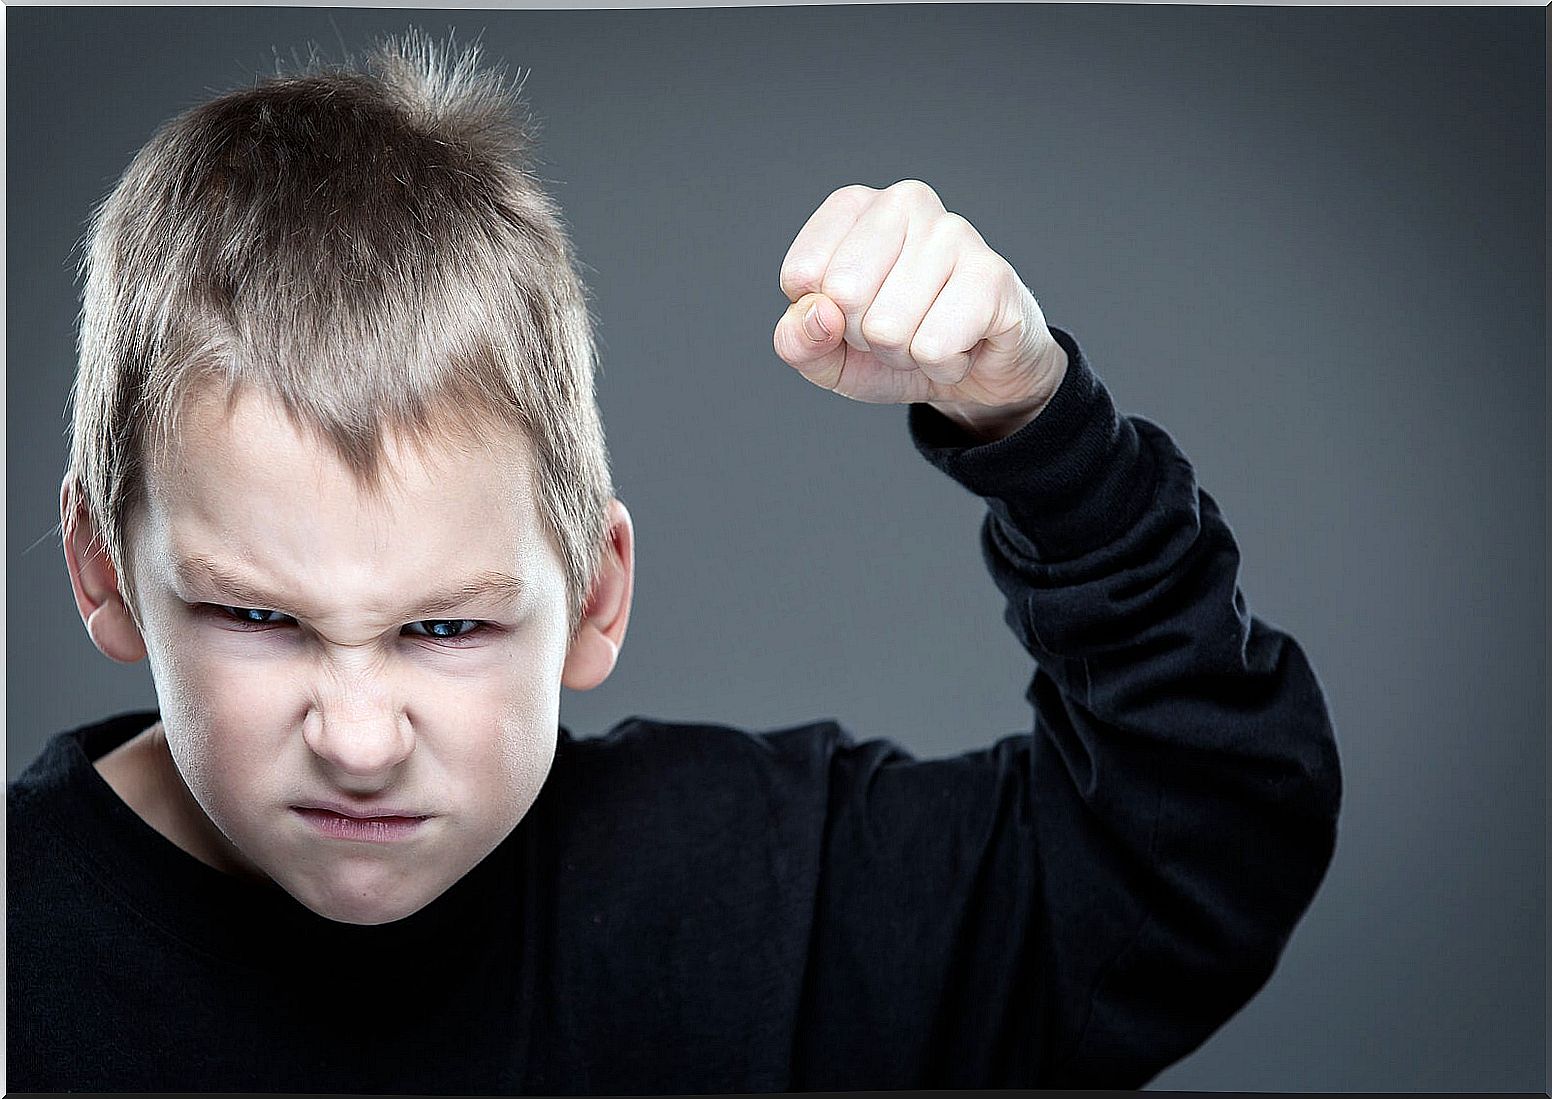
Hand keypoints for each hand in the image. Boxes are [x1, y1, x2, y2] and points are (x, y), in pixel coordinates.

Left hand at [774, 179, 1067, 441]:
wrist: (975, 370)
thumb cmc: (897, 345)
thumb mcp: (829, 354)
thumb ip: (797, 339)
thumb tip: (817, 314)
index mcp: (854, 207)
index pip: (802, 274)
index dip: (823, 317)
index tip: (855, 313)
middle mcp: (903, 203)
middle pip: (844, 296)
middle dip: (864, 336)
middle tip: (896, 328)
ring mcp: (953, 232)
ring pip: (888, 328)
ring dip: (905, 354)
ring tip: (929, 335)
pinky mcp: (991, 274)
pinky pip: (933, 347)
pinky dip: (941, 366)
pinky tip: (960, 345)